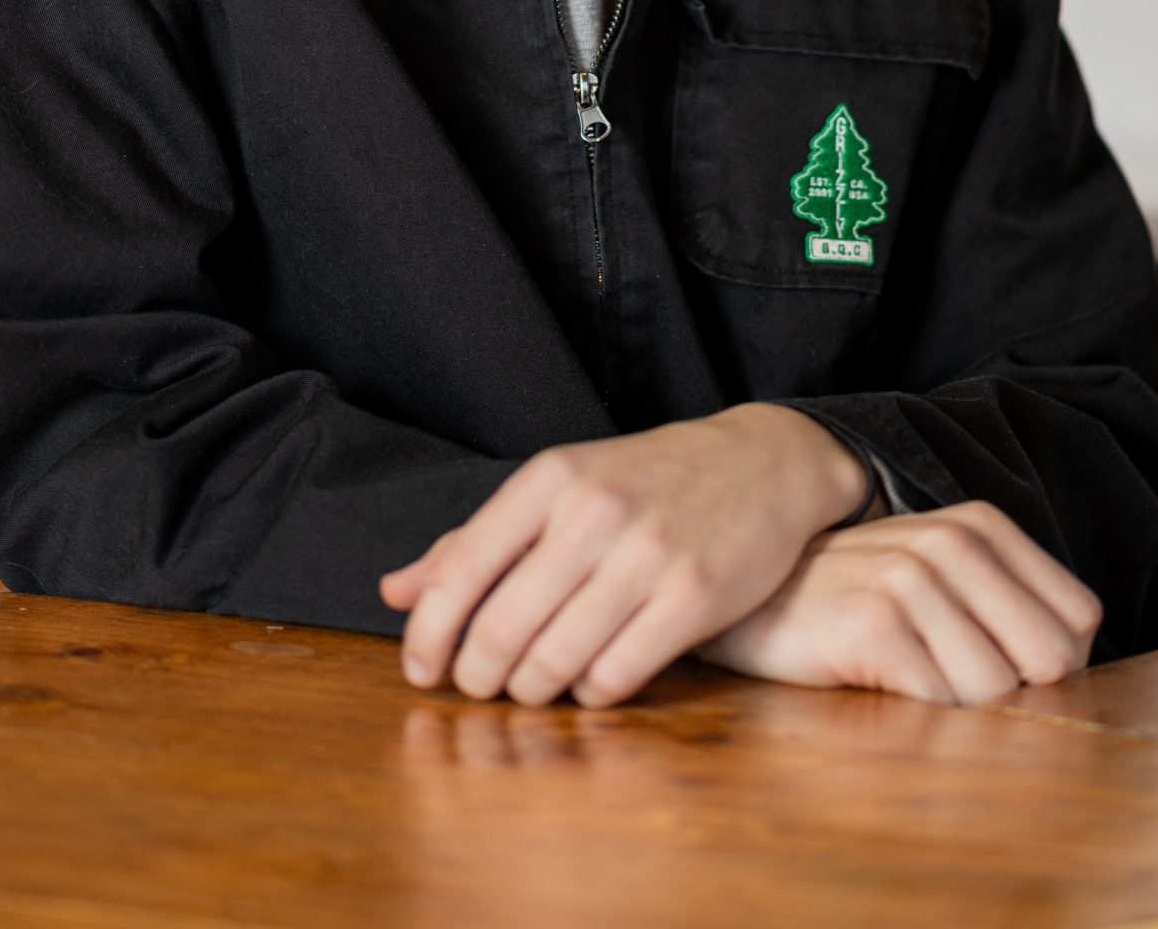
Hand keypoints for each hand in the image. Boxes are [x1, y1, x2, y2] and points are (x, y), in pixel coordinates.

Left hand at [378, 403, 869, 707]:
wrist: (764, 464)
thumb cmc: (646, 481)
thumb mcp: (561, 488)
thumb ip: (477, 541)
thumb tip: (393, 593)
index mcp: (551, 477)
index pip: (461, 568)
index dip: (428, 634)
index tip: (421, 670)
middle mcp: (595, 511)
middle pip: (500, 629)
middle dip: (477, 678)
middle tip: (482, 688)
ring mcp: (648, 553)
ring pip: (554, 663)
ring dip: (530, 692)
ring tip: (532, 687)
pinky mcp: (694, 596)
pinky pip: (614, 677)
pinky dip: (590, 695)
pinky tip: (590, 680)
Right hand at [696, 500, 1100, 706]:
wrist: (755, 601)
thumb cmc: (860, 604)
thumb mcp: (942, 582)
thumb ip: (1009, 612)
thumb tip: (1076, 674)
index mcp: (980, 526)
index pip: (1079, 618)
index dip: (1053, 666)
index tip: (1000, 669)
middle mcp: (952, 542)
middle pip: (1049, 660)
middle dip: (1017, 696)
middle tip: (956, 688)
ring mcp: (910, 580)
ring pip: (996, 692)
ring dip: (961, 713)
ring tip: (914, 685)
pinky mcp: (873, 625)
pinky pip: (940, 705)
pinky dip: (921, 720)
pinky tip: (884, 691)